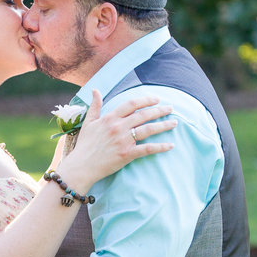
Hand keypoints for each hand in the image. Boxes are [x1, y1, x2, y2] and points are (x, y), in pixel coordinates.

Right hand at [56, 90, 175, 191]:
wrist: (82, 166)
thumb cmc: (85, 145)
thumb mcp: (88, 122)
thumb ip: (95, 106)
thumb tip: (95, 90)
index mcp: (110, 118)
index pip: (132, 104)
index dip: (146, 100)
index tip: (156, 99)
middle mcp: (118, 127)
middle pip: (144, 115)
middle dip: (159, 110)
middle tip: (170, 108)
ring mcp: (123, 140)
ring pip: (148, 129)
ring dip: (163, 125)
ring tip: (174, 123)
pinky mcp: (127, 154)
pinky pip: (147, 149)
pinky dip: (160, 147)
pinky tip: (171, 145)